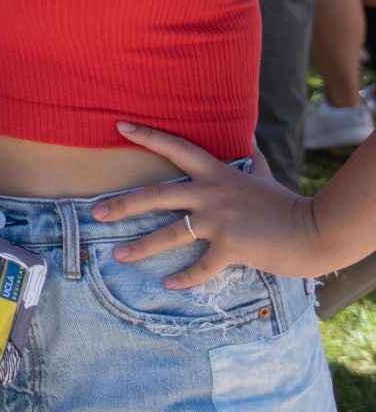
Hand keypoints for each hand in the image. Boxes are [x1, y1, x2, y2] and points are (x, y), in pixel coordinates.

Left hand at [91, 121, 330, 285]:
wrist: (315, 229)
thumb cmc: (288, 205)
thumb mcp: (265, 177)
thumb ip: (251, 161)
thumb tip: (250, 141)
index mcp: (217, 175)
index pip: (177, 148)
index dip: (148, 136)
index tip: (119, 126)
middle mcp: (212, 194)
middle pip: (155, 195)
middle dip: (122, 204)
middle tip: (96, 212)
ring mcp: (219, 220)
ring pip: (169, 234)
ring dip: (141, 247)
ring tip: (119, 256)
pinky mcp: (230, 246)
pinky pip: (200, 266)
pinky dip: (184, 278)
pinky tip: (169, 285)